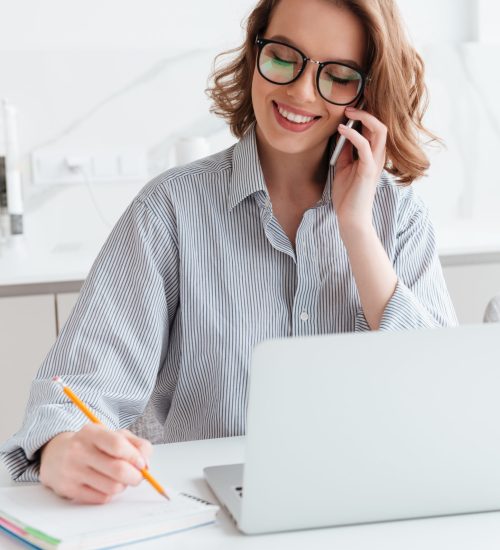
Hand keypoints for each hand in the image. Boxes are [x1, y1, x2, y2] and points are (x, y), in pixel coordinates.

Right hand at [39, 424, 152, 503]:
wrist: (55, 454)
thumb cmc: (91, 444)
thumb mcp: (111, 434)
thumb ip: (135, 444)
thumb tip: (147, 464)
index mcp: (91, 433)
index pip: (117, 445)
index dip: (135, 457)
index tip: (143, 464)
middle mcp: (79, 451)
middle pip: (118, 469)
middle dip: (135, 476)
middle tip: (138, 476)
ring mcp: (72, 471)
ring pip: (112, 487)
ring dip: (123, 486)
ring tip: (120, 479)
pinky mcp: (68, 489)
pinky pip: (101, 498)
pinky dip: (110, 493)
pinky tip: (106, 484)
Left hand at [331, 106, 386, 234]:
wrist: (351, 217)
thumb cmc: (348, 195)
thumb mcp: (344, 167)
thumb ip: (345, 151)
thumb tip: (341, 133)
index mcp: (373, 154)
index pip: (375, 128)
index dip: (366, 113)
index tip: (350, 104)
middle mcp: (378, 156)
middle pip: (381, 124)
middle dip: (367, 110)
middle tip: (349, 105)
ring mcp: (375, 163)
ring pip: (379, 131)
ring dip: (364, 117)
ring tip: (347, 112)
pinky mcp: (368, 170)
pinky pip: (365, 146)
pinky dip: (353, 134)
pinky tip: (342, 130)